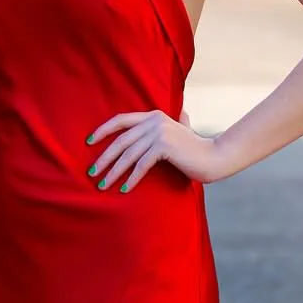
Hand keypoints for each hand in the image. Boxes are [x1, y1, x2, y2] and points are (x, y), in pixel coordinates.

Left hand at [84, 107, 230, 191]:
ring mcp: (159, 132)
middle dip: (104, 158)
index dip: (103, 130)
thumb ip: (177, 122)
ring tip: (103, 185)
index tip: (88, 142)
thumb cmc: (195, 149)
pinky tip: (123, 189)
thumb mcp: (181, 131)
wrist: (214, 157)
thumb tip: (181, 114)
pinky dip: (131, 178)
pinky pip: (141, 165)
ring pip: (129, 154)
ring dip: (113, 172)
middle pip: (121, 140)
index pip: (121, 120)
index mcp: (153, 115)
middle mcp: (154, 121)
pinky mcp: (164, 146)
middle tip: (92, 172)